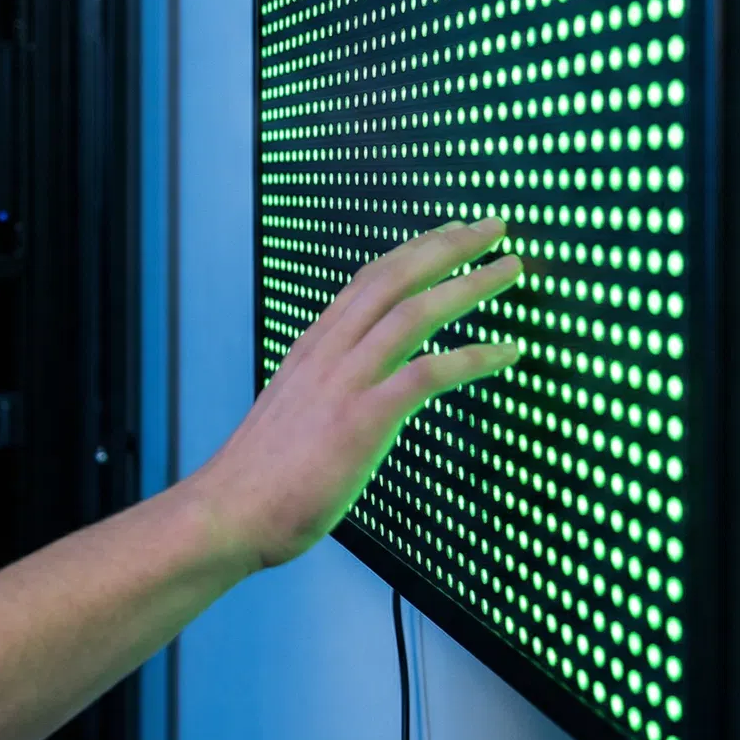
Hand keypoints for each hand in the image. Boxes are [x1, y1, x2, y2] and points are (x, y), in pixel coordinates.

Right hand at [191, 218, 523, 571]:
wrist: (228, 511)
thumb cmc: (260, 477)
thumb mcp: (291, 413)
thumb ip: (323, 392)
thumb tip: (348, 397)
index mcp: (312, 350)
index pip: (366, 282)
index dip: (411, 252)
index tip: (446, 234)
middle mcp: (328, 354)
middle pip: (393, 279)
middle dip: (447, 246)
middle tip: (493, 227)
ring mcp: (344, 383)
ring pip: (414, 313)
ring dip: (468, 285)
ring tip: (510, 270)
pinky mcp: (362, 419)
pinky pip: (428, 374)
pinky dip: (474, 358)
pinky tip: (507, 352)